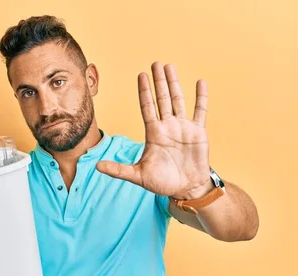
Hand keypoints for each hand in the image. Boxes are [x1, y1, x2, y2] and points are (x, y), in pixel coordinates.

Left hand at [97, 62, 212, 199]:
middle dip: (158, 81)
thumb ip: (118, 170)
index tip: (141, 75)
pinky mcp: (198, 132)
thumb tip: (97, 166)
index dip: (144, 91)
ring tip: (170, 67)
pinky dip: (201, 97)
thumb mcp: (138, 176)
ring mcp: (183, 127)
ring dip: (175, 83)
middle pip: (162, 99)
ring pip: (179, 100)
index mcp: (154, 133)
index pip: (147, 107)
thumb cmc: (162, 182)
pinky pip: (200, 111)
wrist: (186, 189)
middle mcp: (168, 126)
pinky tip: (200, 82)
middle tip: (155, 63)